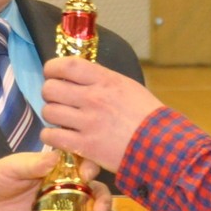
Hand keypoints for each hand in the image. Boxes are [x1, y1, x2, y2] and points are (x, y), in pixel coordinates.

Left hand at [39, 58, 161, 175]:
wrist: (161, 145)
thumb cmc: (148, 116)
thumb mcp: (128, 87)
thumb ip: (103, 81)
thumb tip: (82, 77)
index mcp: (105, 80)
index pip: (66, 65)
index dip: (52, 68)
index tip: (52, 74)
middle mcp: (93, 98)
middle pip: (51, 88)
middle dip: (50, 94)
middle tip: (58, 100)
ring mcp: (88, 122)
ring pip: (49, 111)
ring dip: (52, 115)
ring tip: (61, 119)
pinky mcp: (85, 145)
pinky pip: (52, 136)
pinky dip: (51, 136)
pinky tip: (60, 136)